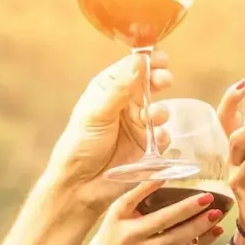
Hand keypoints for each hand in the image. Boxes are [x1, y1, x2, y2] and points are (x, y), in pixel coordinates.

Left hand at [48, 51, 173, 207]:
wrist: (80, 185)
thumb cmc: (80, 145)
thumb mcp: (97, 113)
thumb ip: (120, 89)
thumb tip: (139, 60)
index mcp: (108, 91)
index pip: (131, 68)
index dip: (148, 61)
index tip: (161, 59)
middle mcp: (125, 105)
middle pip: (150, 86)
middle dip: (160, 81)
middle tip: (165, 81)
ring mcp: (137, 126)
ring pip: (159, 110)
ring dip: (161, 111)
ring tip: (155, 116)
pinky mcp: (147, 148)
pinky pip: (162, 137)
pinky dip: (163, 135)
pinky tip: (157, 138)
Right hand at [79, 180, 225, 244]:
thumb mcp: (113, 219)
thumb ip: (133, 201)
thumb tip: (160, 179)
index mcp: (121, 222)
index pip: (134, 200)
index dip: (149, 188)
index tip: (166, 174)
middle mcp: (136, 237)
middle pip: (164, 221)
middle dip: (187, 209)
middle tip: (207, 197)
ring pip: (178, 238)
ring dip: (200, 226)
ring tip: (217, 213)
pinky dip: (202, 241)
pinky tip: (216, 230)